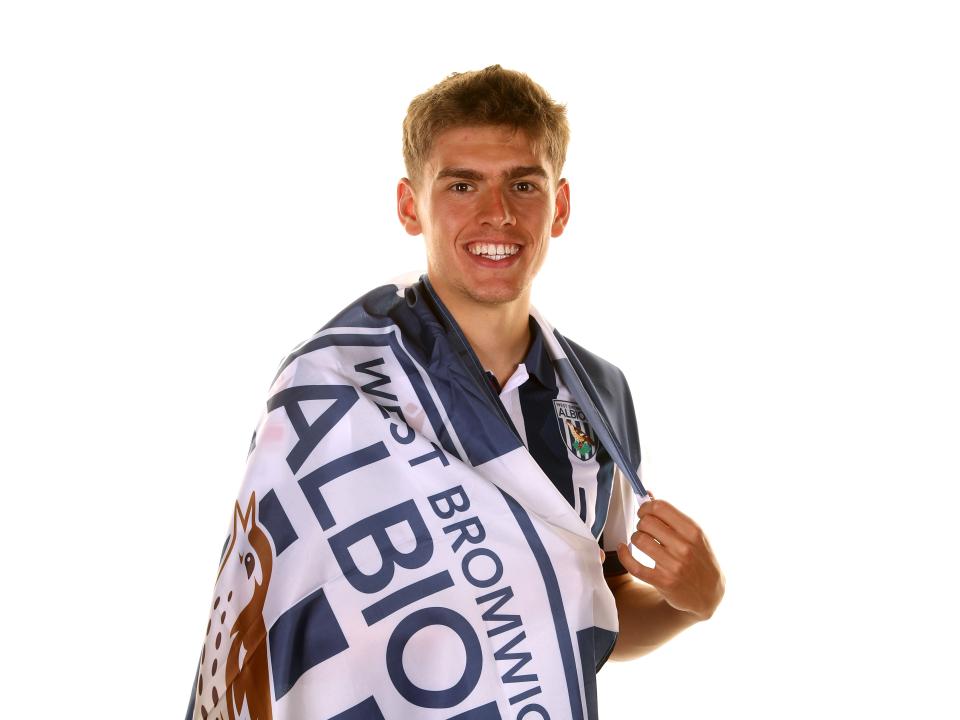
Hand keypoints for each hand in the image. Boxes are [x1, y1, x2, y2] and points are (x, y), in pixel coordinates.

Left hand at [616, 498, 723, 620]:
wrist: (709, 594)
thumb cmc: (699, 558)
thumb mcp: (693, 535)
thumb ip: (671, 515)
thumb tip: (648, 494)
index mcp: (693, 531)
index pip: (660, 508)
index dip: (646, 507)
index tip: (644, 512)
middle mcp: (684, 547)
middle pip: (647, 522)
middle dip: (641, 523)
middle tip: (645, 529)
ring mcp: (673, 565)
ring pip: (639, 540)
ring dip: (635, 538)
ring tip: (641, 541)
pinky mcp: (663, 581)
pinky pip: (634, 565)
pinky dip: (624, 555)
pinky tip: (624, 549)